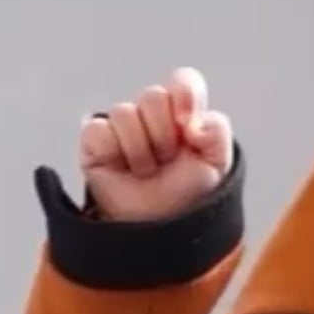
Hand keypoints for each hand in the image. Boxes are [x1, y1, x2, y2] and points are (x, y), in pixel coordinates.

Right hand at [79, 66, 232, 221]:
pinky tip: (122, 169)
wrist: (162, 231)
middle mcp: (151, 116)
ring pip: (125, 113)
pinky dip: (112, 150)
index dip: (185, 94)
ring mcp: (122, 127)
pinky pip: (98, 129)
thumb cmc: (188, 197)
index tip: (187, 123)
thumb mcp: (217, 164)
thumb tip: (191, 119)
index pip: (183, 82)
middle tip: (166, 161)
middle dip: (163, 135)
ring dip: (140, 151)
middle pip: (153, 96)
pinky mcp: (95, 142)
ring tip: (145, 172)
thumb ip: (216, 129)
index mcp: (182, 114)